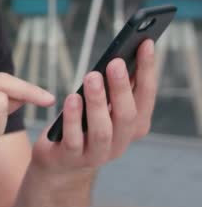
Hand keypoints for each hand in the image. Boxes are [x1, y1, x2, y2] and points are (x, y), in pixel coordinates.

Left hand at [32, 39, 156, 177]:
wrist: (59, 161)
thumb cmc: (83, 124)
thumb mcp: (101, 106)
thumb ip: (111, 89)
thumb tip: (119, 56)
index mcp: (134, 125)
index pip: (146, 96)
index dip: (147, 70)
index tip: (145, 44)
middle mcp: (120, 142)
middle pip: (127, 115)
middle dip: (122, 87)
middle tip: (115, 62)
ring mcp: (97, 154)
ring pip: (103, 129)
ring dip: (98, 102)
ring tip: (92, 77)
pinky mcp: (71, 157)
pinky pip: (74, 139)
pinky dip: (73, 118)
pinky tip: (71, 98)